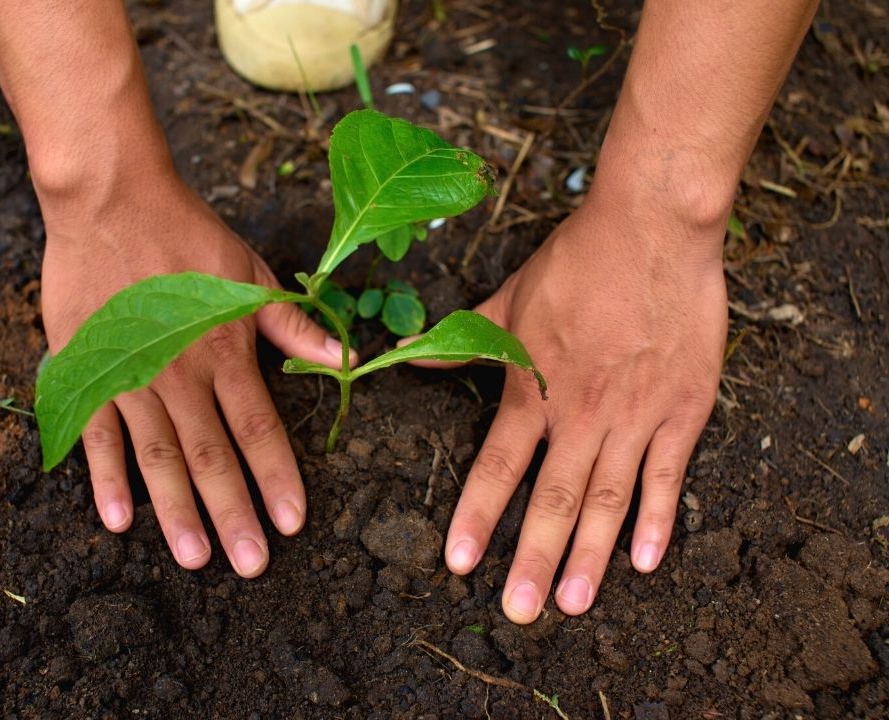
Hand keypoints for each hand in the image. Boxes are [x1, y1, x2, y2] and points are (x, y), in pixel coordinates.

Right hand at [39, 169, 348, 576]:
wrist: (111, 201)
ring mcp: (130, 376)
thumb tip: (343, 356)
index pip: (259, 429)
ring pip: (158, 456)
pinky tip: (119, 519)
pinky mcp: (88, 371)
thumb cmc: (187, 234)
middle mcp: (181, 375)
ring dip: (177, 511)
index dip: (277, 478)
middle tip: (249, 565)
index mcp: (226, 352)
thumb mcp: (251, 273)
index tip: (292, 523)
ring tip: (196, 558)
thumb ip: (291, 324)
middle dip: (233, 514)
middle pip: (212, 457)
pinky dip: (107, 477)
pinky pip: (97, 433)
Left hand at [446, 196, 726, 621]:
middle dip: (532, 558)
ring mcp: (635, 415)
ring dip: (590, 556)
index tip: (460, 562)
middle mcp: (581, 413)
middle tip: (518, 611)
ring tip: (571, 602)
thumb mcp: (508, 297)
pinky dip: (658, 520)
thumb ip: (463, 340)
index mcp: (534, 387)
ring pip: (608, 499)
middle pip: (553, 498)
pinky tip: (646, 561)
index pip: (498, 466)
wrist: (651, 227)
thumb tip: (409, 358)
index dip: (478, 516)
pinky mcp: (682, 410)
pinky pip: (668, 475)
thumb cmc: (577, 260)